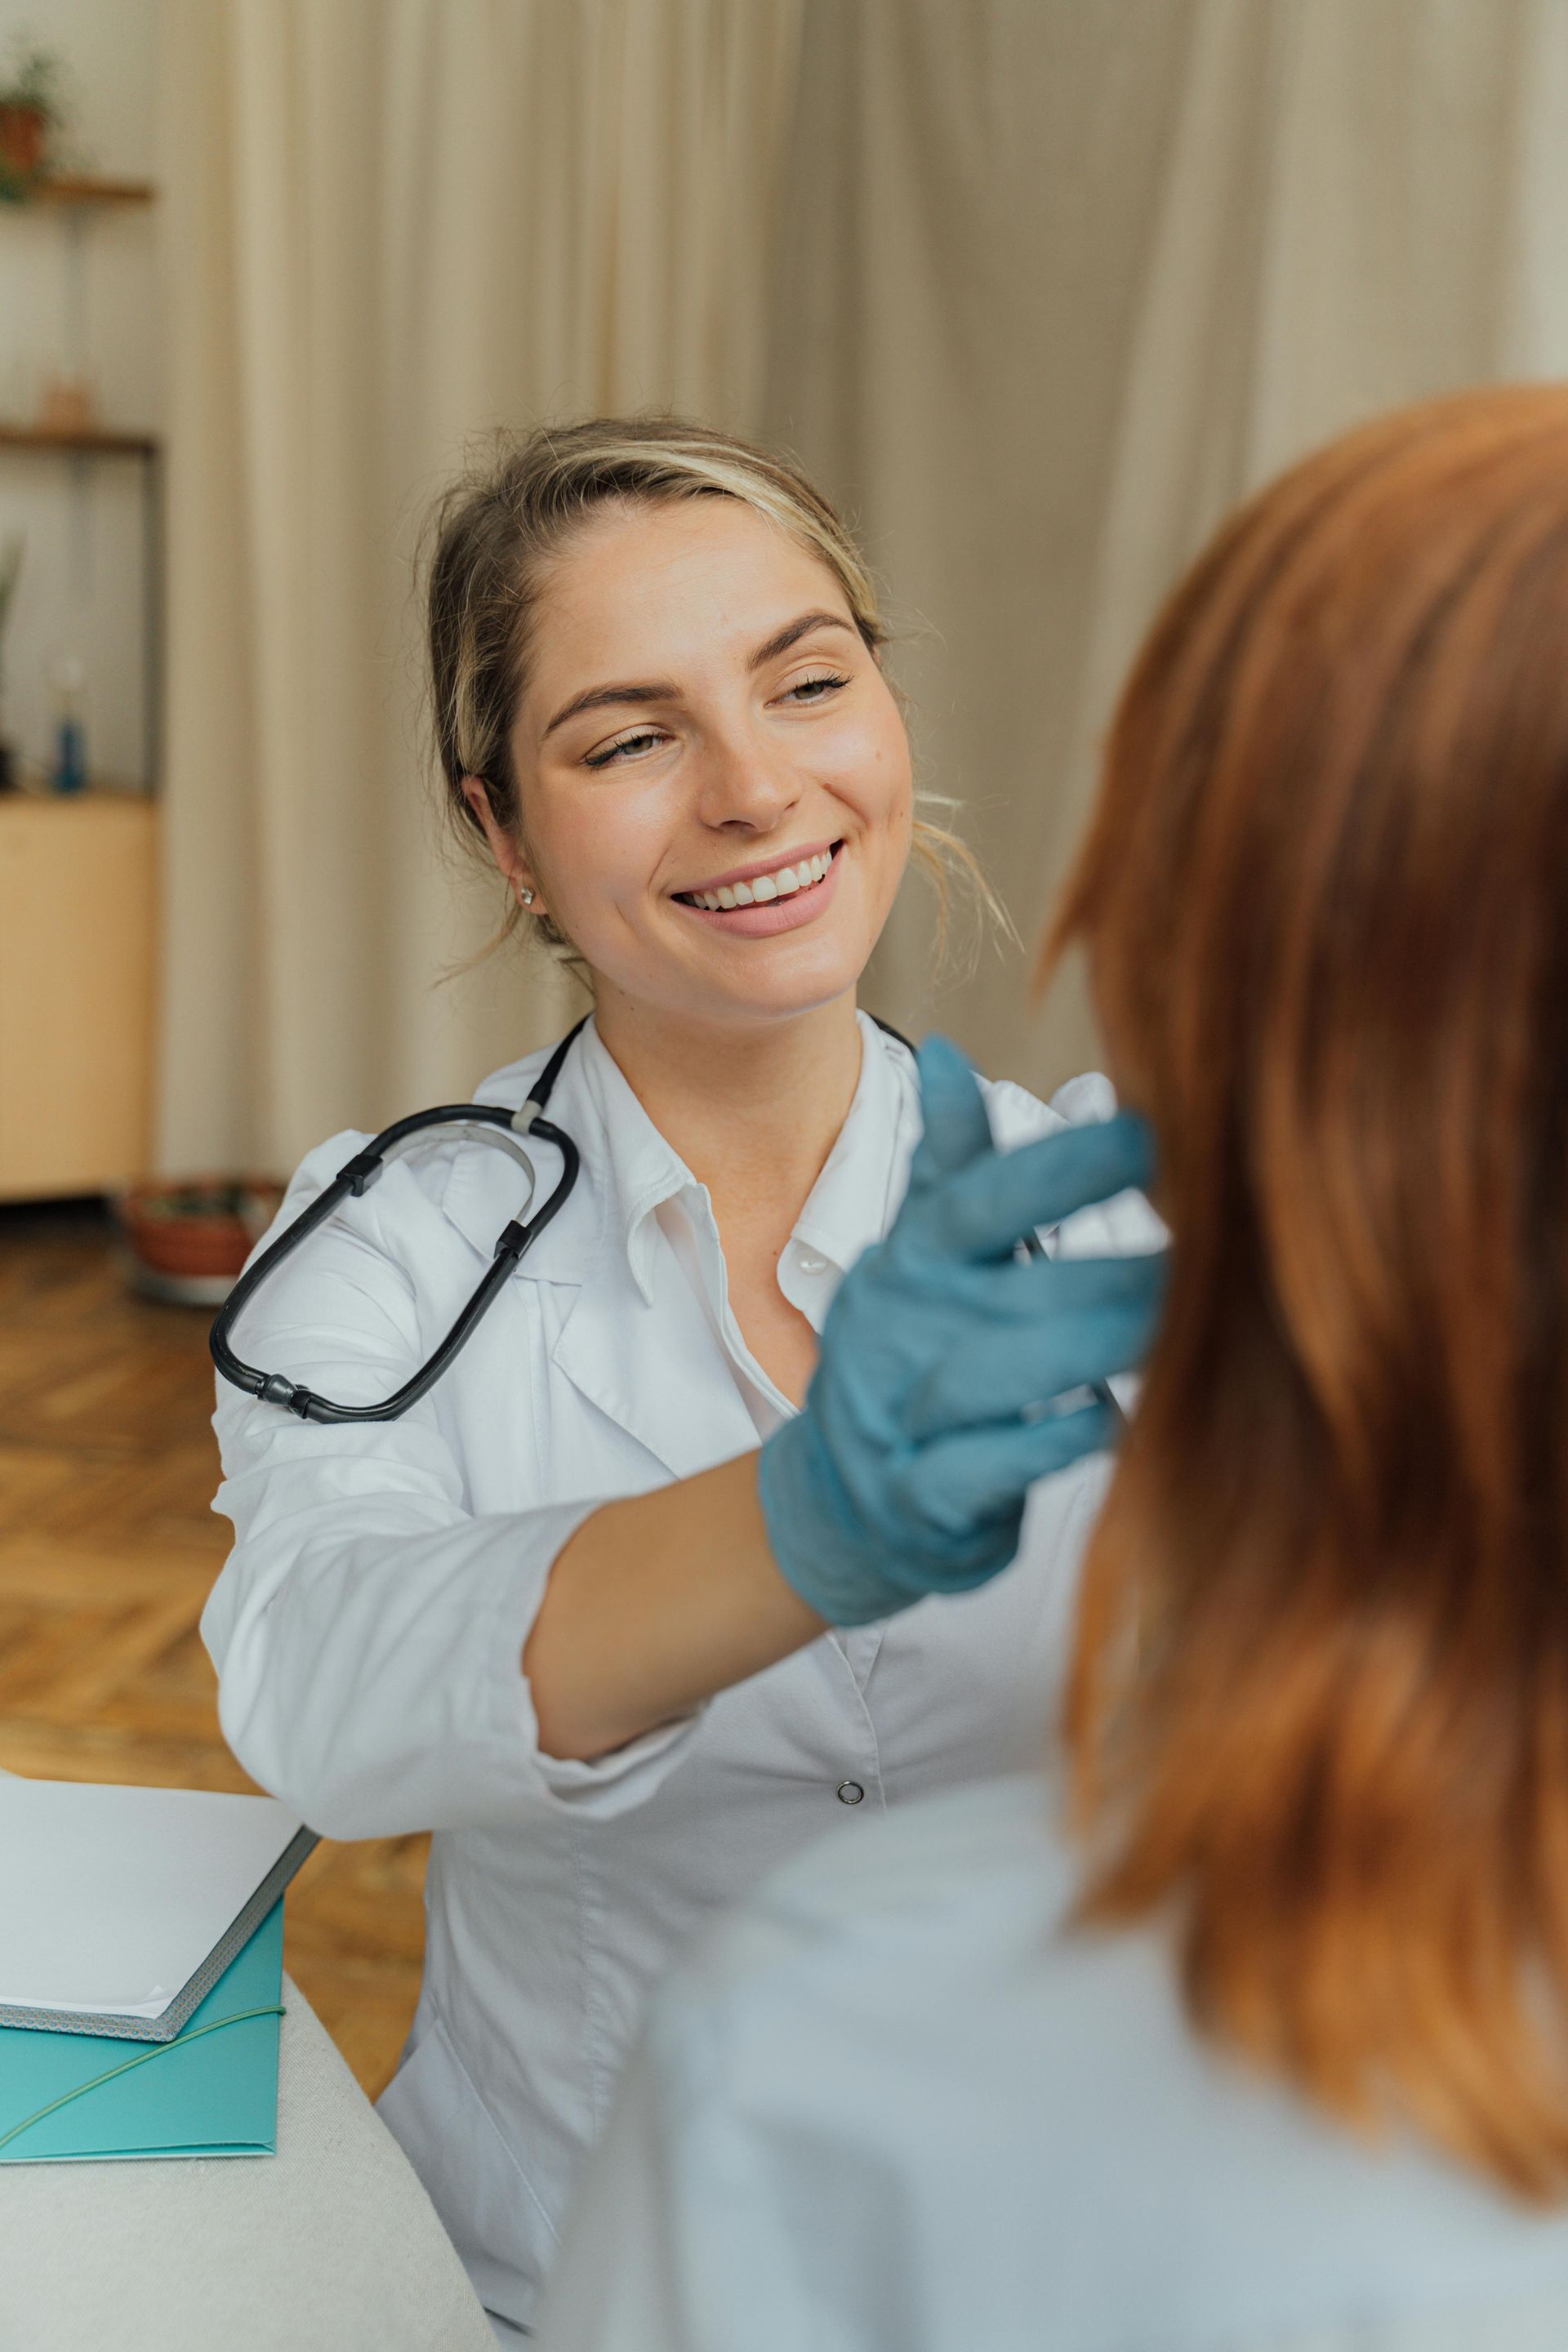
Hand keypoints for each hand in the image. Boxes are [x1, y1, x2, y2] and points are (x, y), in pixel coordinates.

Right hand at [756, 1037, 1163, 1625]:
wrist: (843, 1503)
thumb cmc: (910, 1361)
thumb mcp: (917, 1257)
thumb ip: (947, 1164)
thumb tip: (948, 1053)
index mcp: (910, 1264)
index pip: (978, 1201)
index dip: (1061, 1166)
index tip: (1153, 1134)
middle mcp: (899, 1333)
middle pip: (1009, 1289)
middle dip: (1114, 1272)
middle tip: (1215, 1254)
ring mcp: (899, 1419)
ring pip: (994, 1377)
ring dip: (1091, 1349)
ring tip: (1178, 1331)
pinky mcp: (919, 1500)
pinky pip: (985, 1469)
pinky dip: (1049, 1444)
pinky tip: (1116, 1420)